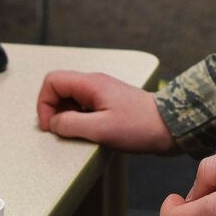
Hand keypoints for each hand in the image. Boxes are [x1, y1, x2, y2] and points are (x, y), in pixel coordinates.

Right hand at [36, 70, 176, 154]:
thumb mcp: (101, 129)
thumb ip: (71, 124)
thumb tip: (53, 123)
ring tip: (78, 134)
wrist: (171, 127)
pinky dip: (80, 119)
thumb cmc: (140, 126)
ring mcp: (102, 92)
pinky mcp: (109, 103)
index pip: (52, 81)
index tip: (51, 125)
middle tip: (62, 131)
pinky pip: (84, 106)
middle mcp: (94, 83)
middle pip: (59, 88)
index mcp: (90, 83)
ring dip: (67, 116)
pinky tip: (90, 133)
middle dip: (54, 110)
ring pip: (71, 98)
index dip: (44, 103)